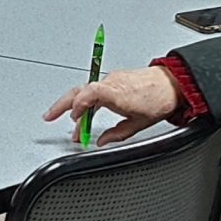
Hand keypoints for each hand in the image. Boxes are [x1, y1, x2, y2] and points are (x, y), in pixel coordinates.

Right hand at [43, 65, 182, 146]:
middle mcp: (111, 84)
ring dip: (73, 104)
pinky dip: (85, 99)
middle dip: (60, 105)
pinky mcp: (113, 79)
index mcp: (117, 94)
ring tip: (65, 119)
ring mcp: (111, 79)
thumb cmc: (159, 100)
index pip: (89, 93)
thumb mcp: (139, 124)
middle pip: (78, 91)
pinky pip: (93, 88)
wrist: (172, 84)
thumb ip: (116, 134)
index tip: (72, 119)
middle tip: (48, 116)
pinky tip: (85, 110)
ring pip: (84, 90)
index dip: (77, 105)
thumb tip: (102, 141)